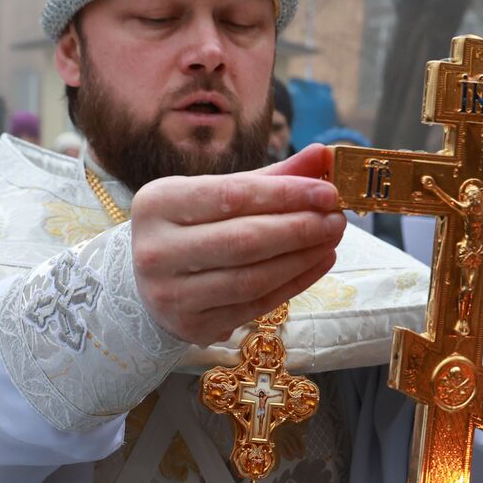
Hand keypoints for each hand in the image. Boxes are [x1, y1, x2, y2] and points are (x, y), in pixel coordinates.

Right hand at [130, 145, 345, 344]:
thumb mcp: (215, 194)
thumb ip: (268, 178)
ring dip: (301, 258)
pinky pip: (254, 305)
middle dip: (300, 228)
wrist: (145, 283)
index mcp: (158, 204)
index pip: (233, 196)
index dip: (286, 194)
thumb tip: (323, 156)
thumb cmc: (187, 228)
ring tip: (331, 239)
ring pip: (252, 278)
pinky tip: (317, 263)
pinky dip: (293, 283)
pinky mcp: (192, 326)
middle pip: (244, 240)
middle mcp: (157, 251)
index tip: (327, 192)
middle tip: (337, 218)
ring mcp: (172, 295)